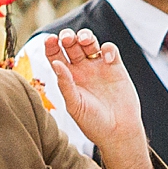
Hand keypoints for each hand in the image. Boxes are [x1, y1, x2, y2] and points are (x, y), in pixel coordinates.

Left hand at [46, 29, 156, 168]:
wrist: (118, 131)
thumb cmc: (93, 123)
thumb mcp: (75, 105)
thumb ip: (65, 84)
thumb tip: (56, 63)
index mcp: (68, 78)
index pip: (55, 56)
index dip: (51, 46)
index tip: (49, 40)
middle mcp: (82, 70)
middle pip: (72, 45)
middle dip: (68, 37)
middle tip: (67, 38)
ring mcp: (99, 67)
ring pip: (90, 43)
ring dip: (86, 37)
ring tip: (84, 40)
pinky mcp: (116, 67)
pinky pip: (110, 50)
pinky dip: (108, 49)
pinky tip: (107, 58)